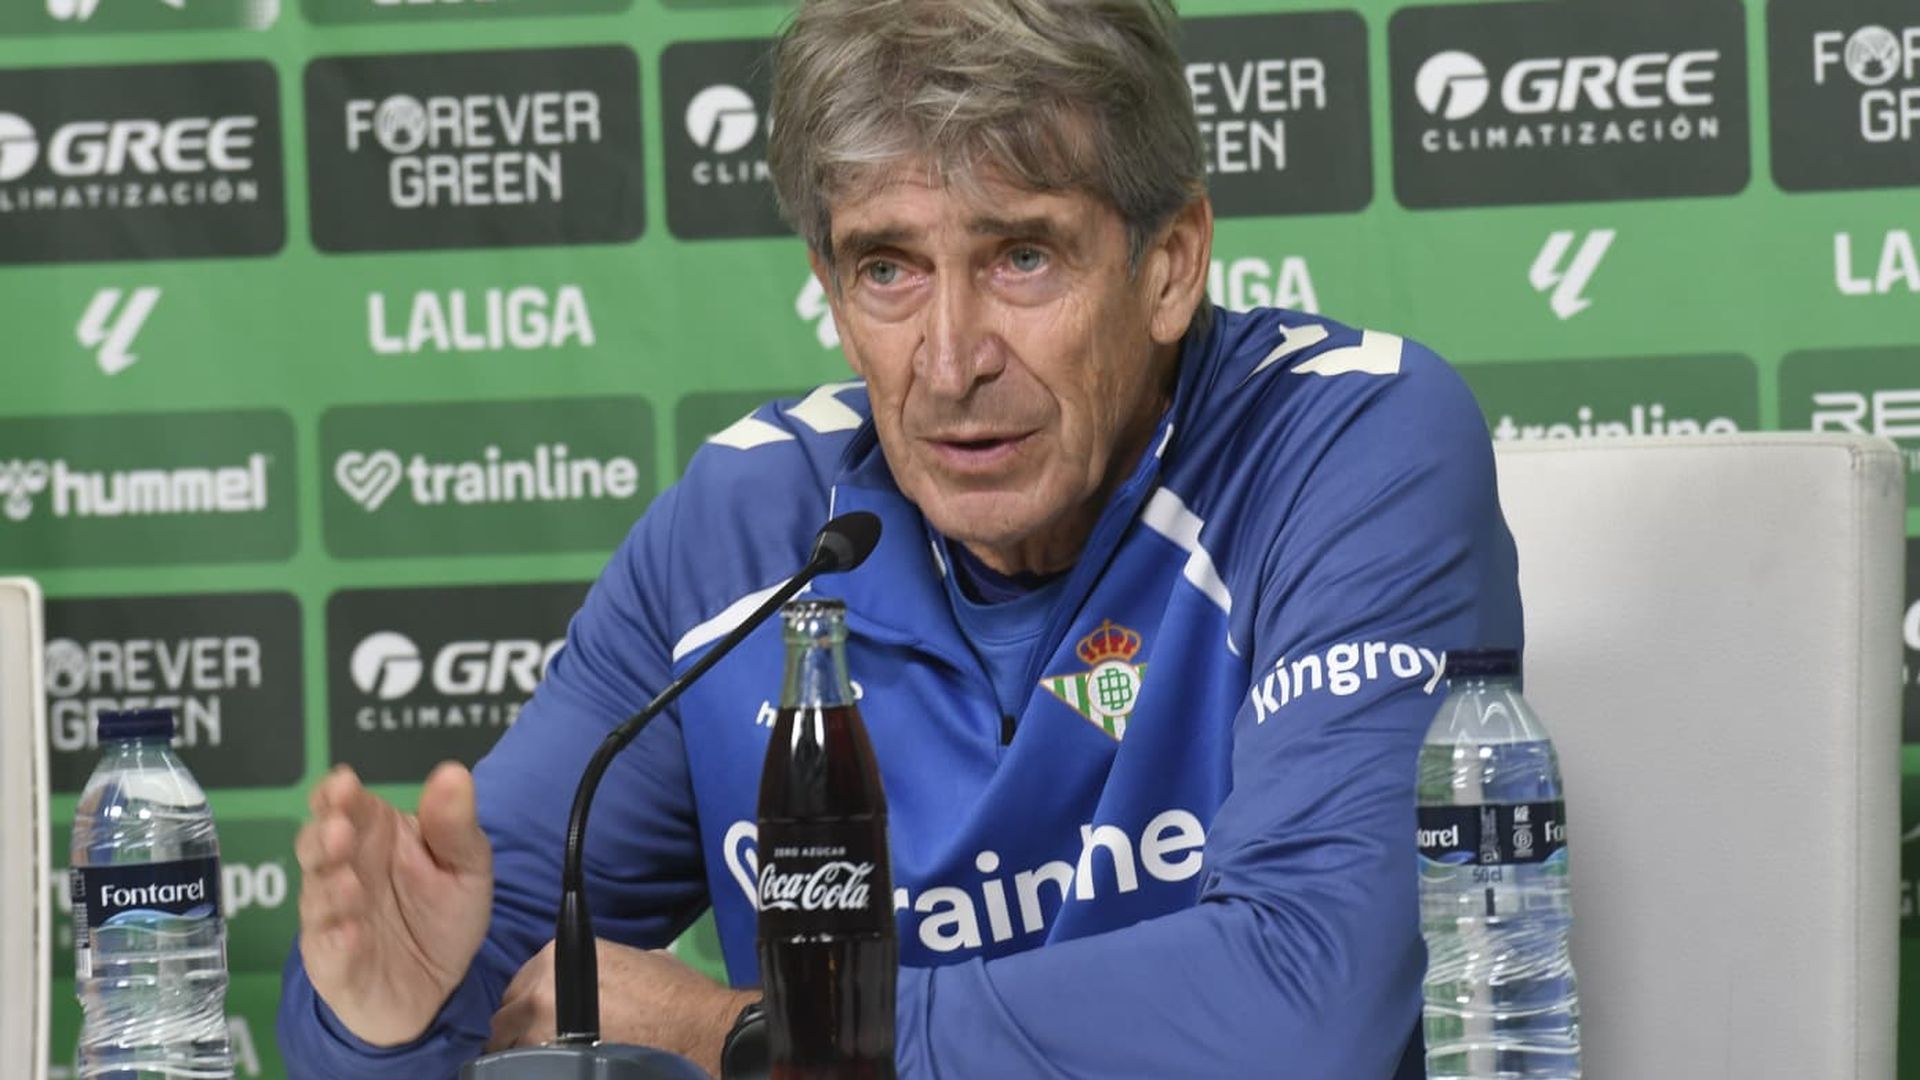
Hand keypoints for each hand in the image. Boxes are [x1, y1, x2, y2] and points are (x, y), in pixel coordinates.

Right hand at [295, 762, 494, 1046]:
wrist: (437, 988)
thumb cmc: (442, 915)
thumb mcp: (465, 866)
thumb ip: (455, 824)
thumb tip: (453, 772)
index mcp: (373, 836)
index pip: (345, 805)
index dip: (337, 794)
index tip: (343, 785)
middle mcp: (342, 871)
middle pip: (318, 847)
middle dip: (324, 837)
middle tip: (339, 830)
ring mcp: (331, 919)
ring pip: (318, 898)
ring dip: (330, 889)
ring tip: (348, 882)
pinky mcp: (333, 964)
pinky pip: (329, 952)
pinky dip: (337, 943)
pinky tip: (350, 934)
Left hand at [487, 937, 756, 1077]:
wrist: (697, 1029)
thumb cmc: (675, 993)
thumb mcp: (638, 960)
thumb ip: (603, 969)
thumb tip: (597, 982)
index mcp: (558, 957)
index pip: (521, 983)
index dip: (530, 1002)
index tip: (540, 1016)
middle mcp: (540, 987)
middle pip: (508, 1014)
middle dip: (520, 1027)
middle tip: (539, 1042)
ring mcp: (540, 1027)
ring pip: (508, 1046)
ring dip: (521, 1052)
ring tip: (541, 1062)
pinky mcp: (549, 1059)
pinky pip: (523, 1068)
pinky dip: (530, 1069)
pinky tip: (547, 1071)